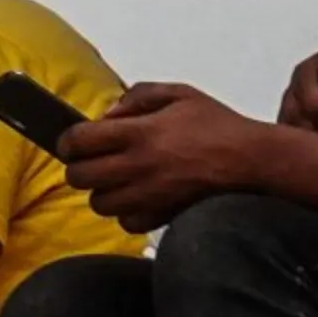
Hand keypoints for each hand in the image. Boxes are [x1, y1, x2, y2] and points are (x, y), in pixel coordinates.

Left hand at [60, 82, 267, 233]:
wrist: (250, 161)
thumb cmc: (216, 124)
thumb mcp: (179, 93)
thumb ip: (138, 96)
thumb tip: (108, 115)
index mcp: (139, 133)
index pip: (79, 141)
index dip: (67, 140)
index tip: (72, 140)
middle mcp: (138, 166)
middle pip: (79, 176)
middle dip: (77, 167)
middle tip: (89, 160)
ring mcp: (148, 195)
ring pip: (99, 203)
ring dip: (100, 191)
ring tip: (114, 179)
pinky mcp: (162, 216)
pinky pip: (126, 223)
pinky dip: (125, 212)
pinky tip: (136, 197)